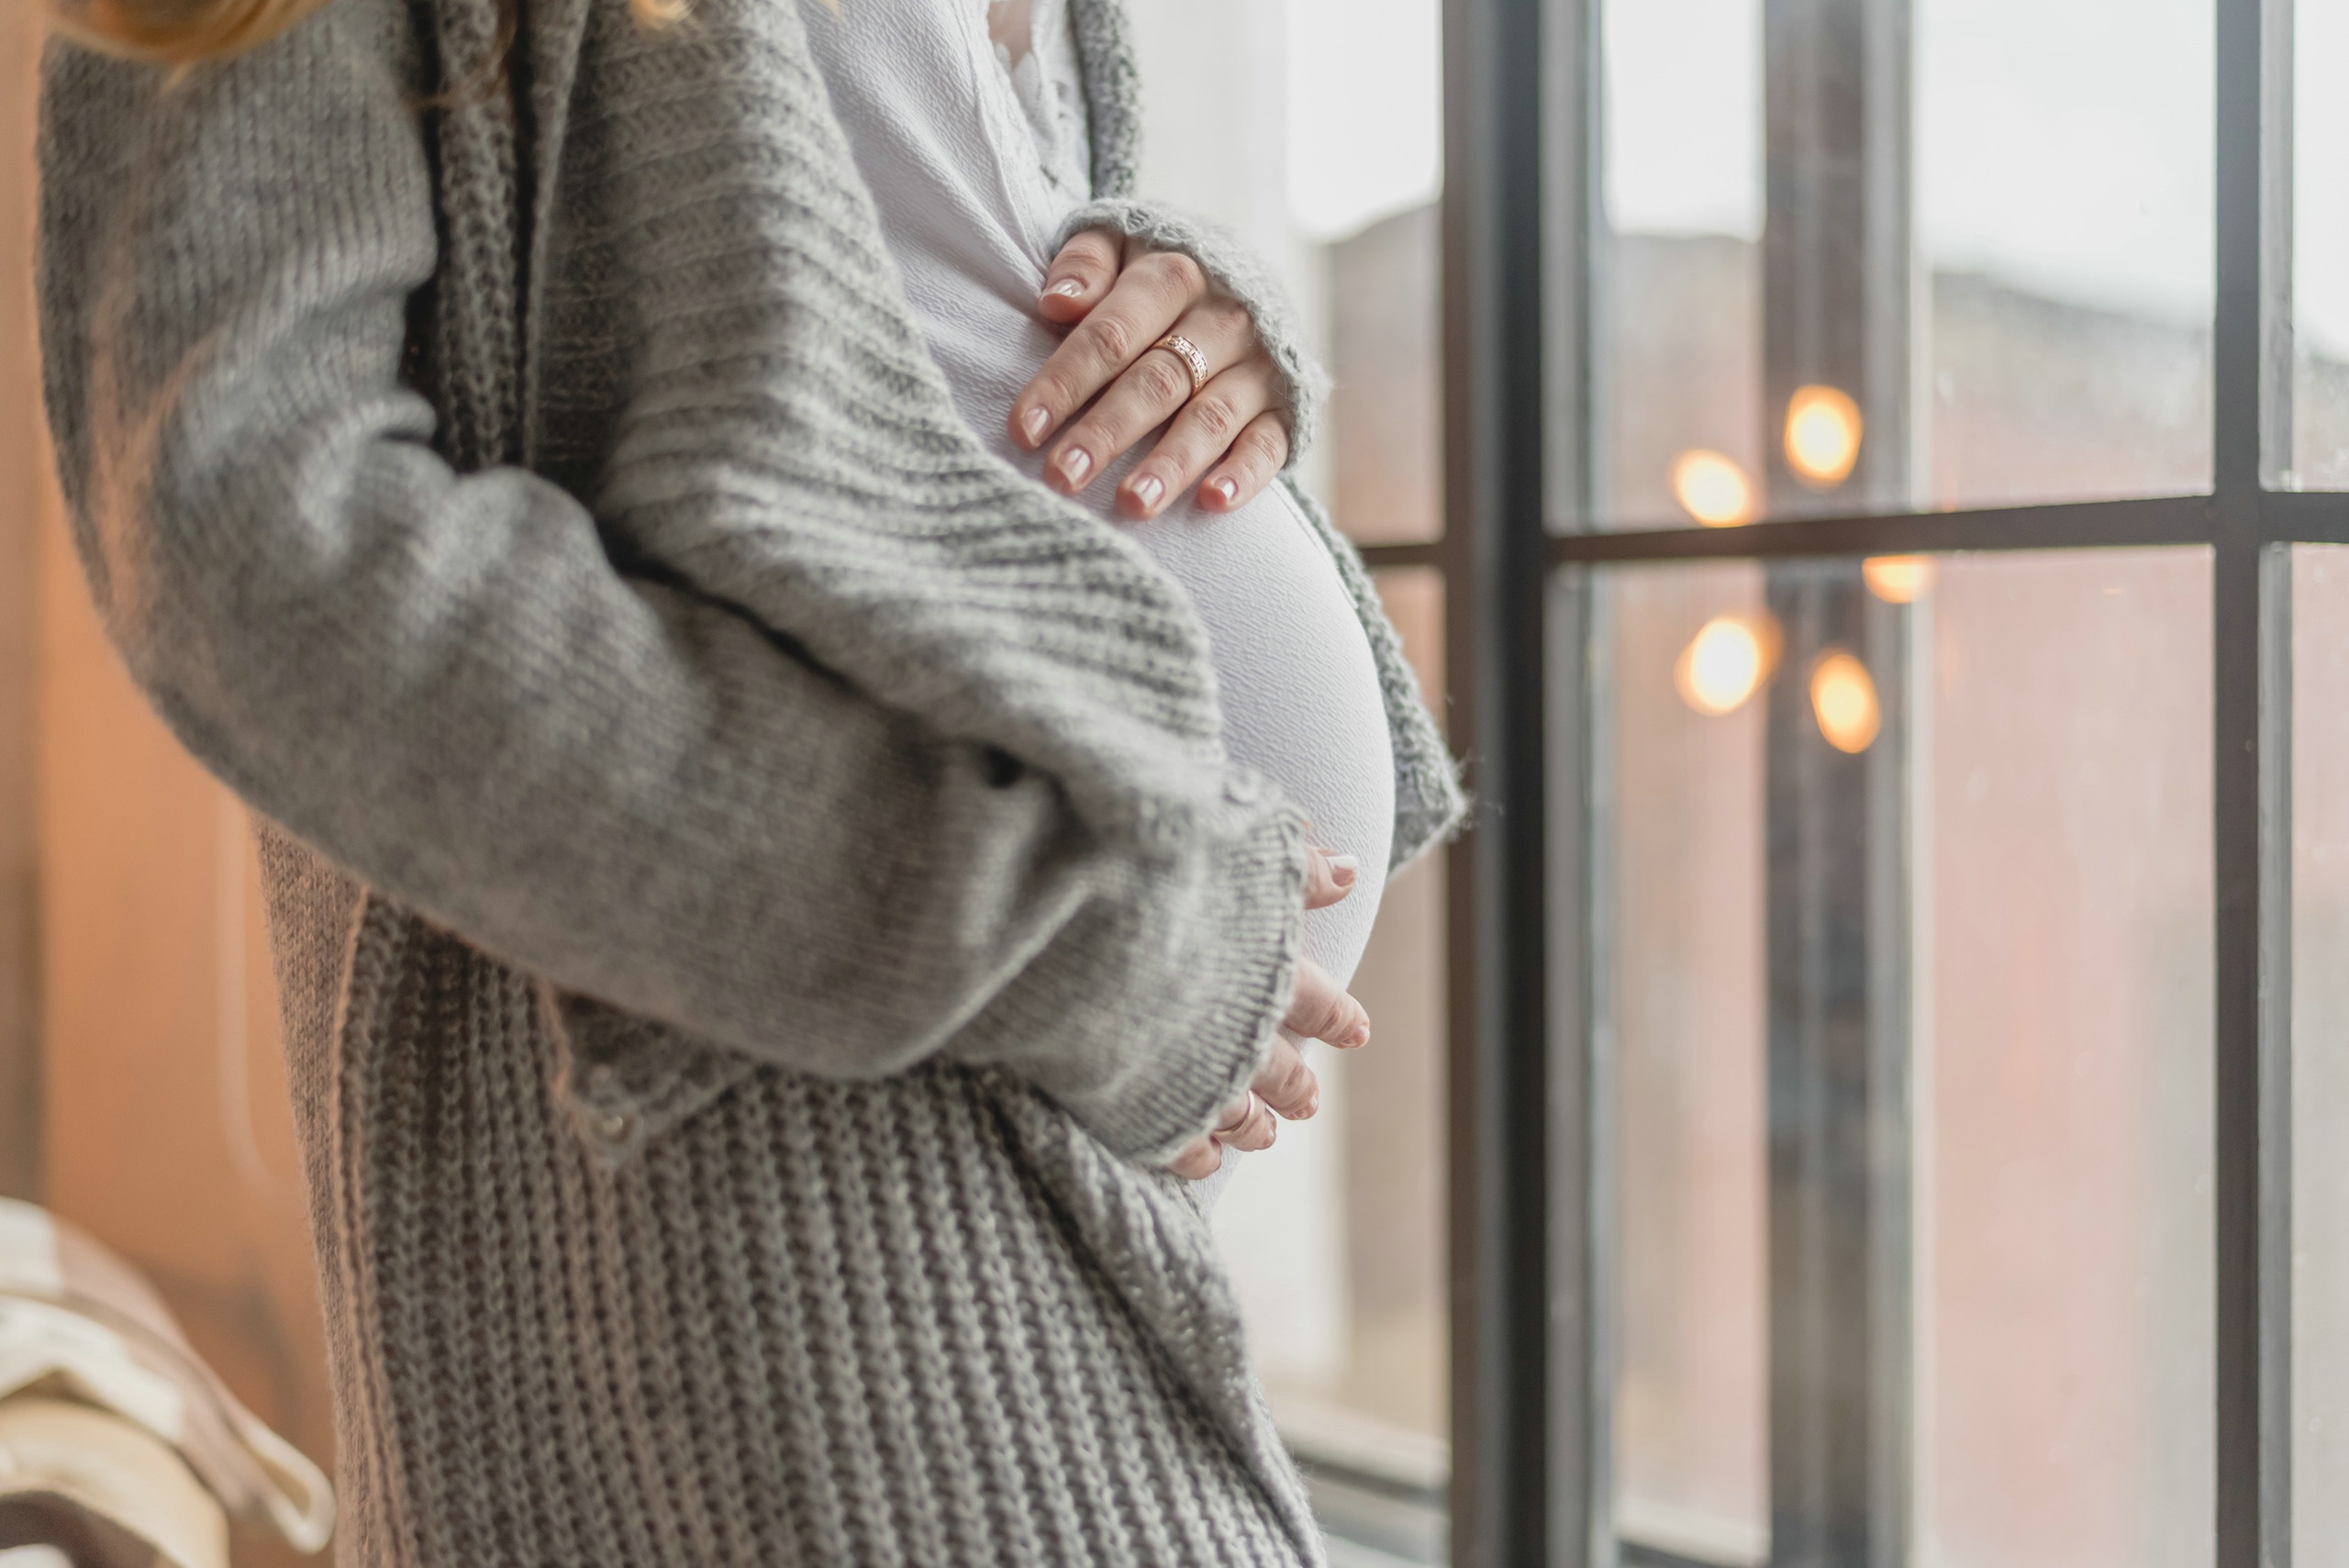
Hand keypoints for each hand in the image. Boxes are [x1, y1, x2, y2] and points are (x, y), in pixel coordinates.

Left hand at [1010, 229, 1293, 523]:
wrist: (1244, 282)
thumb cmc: (1153, 279)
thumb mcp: (1118, 245)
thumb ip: (1085, 263)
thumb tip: (1056, 302)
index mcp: (1175, 275)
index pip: (1112, 333)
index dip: (1066, 380)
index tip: (1024, 428)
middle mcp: (1223, 319)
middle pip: (1157, 381)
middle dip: (1107, 431)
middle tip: (1063, 476)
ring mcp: (1258, 366)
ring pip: (1211, 418)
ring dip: (1171, 463)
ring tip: (1132, 504)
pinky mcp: (1284, 406)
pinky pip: (1269, 444)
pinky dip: (1244, 473)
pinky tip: (1213, 501)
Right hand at [1165, 846, 1367, 1180]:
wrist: (1066, 917)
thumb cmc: (1152, 869)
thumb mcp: (1234, 849)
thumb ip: (1295, 867)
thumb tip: (1350, 872)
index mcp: (1266, 969)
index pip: (1317, 1002)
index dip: (1337, 1017)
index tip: (1357, 1032)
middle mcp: (1237, 1032)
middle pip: (1280, 1071)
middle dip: (1297, 1087)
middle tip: (1308, 1102)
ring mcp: (1187, 1077)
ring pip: (1236, 1116)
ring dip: (1254, 1126)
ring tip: (1264, 1135)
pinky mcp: (1134, 1109)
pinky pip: (1176, 1146)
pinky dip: (1196, 1156)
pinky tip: (1203, 1160)